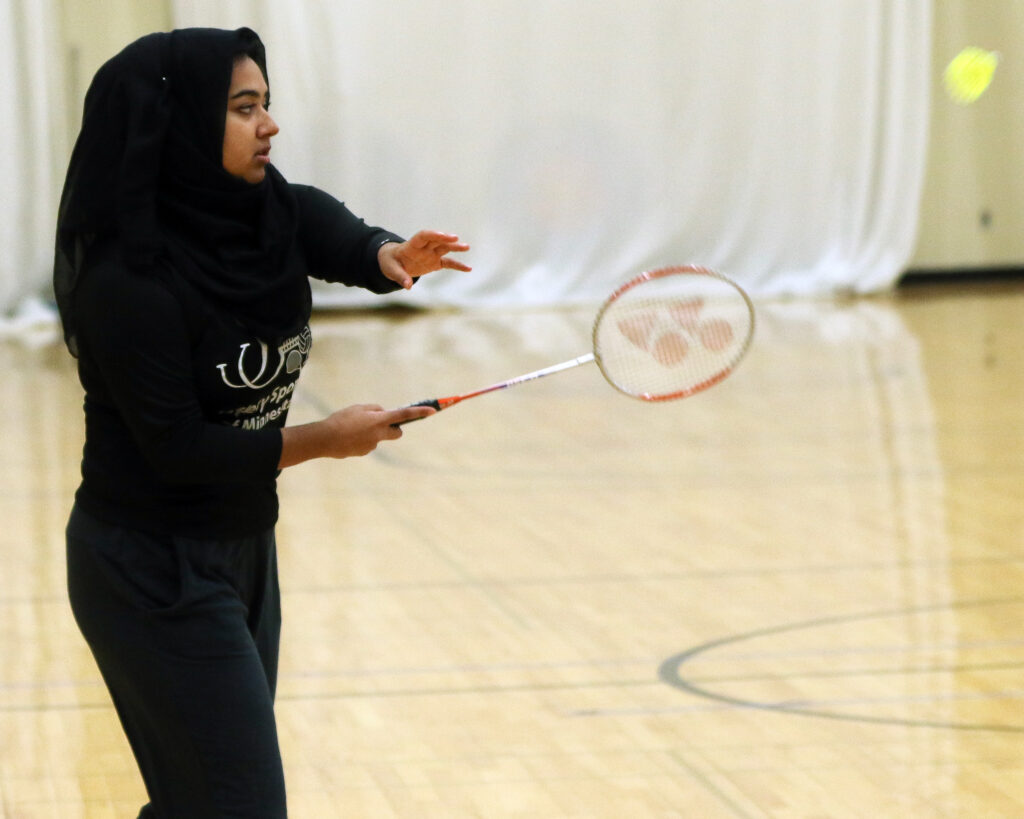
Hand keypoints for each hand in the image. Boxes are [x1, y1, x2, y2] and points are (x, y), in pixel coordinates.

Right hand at [278, 403, 434, 466]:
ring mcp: (373, 445)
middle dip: (394, 428)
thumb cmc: (341, 420)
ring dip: (372, 433)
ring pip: (379, 437)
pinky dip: (361, 440)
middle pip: (397, 432)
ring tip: (353, 428)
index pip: (404, 415)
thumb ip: (374, 409)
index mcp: (379, 420)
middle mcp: (380, 434)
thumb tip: (383, 413)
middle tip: (381, 422)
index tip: (433, 410)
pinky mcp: (364, 452)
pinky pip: (367, 444)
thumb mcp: (358, 407)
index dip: (420, 412)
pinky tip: (348, 437)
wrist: (325, 439)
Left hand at [379, 230, 470, 288]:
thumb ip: (400, 276)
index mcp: (412, 245)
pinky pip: (448, 263)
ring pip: (444, 248)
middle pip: (436, 240)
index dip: (432, 235)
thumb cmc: (391, 263)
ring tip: (467, 247)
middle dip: (445, 239)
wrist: (395, 262)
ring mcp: (431, 254)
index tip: (442, 235)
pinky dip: (457, 265)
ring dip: (455, 247)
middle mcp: (424, 247)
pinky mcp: (435, 262)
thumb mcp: (391, 270)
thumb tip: (408, 286)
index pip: (423, 236)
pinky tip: (468, 269)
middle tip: (456, 238)